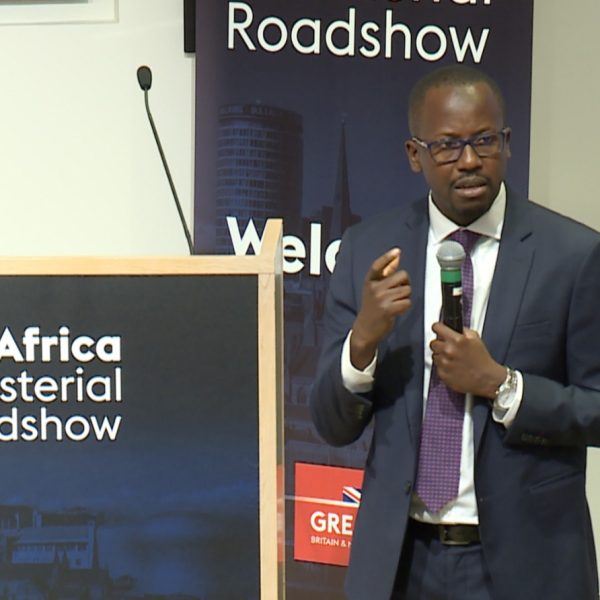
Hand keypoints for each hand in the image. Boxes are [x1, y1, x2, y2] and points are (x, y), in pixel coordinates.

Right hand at [350, 248, 410, 369]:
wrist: (365, 329)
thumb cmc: (372, 308)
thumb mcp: (374, 289)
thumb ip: (385, 274)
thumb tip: (396, 258)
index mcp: (369, 282)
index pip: (377, 266)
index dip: (387, 258)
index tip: (397, 251)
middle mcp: (374, 288)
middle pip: (402, 276)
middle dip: (405, 283)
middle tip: (399, 293)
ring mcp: (380, 298)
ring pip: (407, 290)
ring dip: (406, 297)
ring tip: (397, 303)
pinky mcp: (387, 309)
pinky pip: (407, 302)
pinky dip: (406, 307)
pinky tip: (398, 310)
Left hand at [430, 322, 505, 398]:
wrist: (486, 378)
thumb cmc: (482, 360)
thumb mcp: (476, 338)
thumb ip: (462, 330)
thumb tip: (453, 327)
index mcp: (456, 340)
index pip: (437, 328)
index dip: (438, 327)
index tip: (437, 329)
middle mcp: (448, 351)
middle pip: (433, 343)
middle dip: (439, 343)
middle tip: (448, 347)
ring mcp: (444, 363)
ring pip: (434, 355)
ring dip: (441, 355)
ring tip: (453, 358)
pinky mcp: (442, 374)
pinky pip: (437, 366)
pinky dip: (443, 366)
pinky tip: (453, 366)